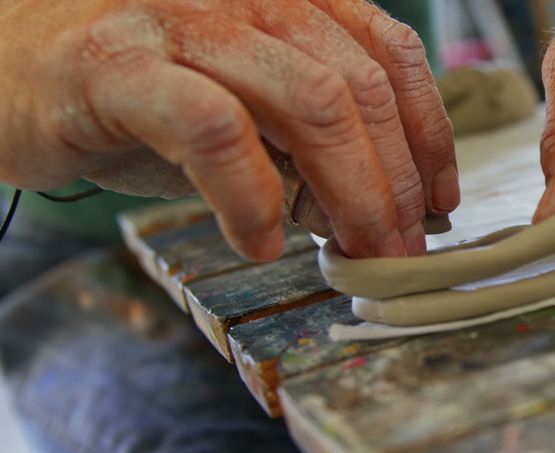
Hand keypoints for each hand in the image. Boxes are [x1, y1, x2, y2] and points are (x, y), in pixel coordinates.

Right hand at [0, 0, 458, 260]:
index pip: (391, 53)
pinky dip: (251, 194)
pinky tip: (260, 240)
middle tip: (400, 252)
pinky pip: (214, 128)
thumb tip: (375, 213)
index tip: (441, 201)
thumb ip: (307, 148)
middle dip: (395, 183)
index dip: (429, 133)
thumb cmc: (133, 92)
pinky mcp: (119, 64)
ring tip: (353, 256)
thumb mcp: (243, 110)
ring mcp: (184, 20)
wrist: (4, 61)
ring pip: (309, 102)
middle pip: (360, 88)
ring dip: (349, 194)